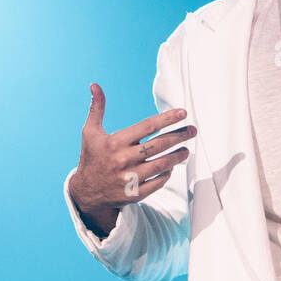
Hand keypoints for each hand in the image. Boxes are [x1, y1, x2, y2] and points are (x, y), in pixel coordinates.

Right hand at [69, 83, 195, 229]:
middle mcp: (123, 160)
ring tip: (186, 150)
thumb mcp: (90, 132)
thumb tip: (95, 85)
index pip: (147, 126)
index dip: (167, 118)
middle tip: (192, 130)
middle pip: (159, 145)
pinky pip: (158, 182)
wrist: (87, 192)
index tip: (182, 113)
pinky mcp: (135, 194)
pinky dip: (167, 174)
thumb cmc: (92, 157)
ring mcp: (130, 178)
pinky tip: (171, 167)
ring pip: (162, 164)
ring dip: (178, 156)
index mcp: (115, 142)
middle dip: (179, 136)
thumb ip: (96, 108)